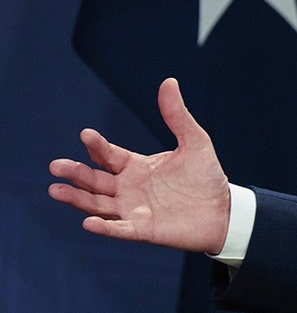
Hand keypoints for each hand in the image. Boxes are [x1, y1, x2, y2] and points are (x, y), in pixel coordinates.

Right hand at [48, 78, 230, 253]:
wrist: (224, 209)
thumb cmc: (206, 176)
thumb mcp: (195, 141)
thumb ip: (177, 116)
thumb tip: (169, 81)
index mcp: (136, 166)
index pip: (108, 155)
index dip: (97, 146)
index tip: (86, 135)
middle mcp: (128, 188)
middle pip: (94, 180)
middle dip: (76, 173)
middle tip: (56, 166)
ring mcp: (133, 210)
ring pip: (97, 204)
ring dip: (78, 199)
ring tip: (56, 190)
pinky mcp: (143, 230)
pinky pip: (119, 229)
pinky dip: (104, 227)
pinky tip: (89, 222)